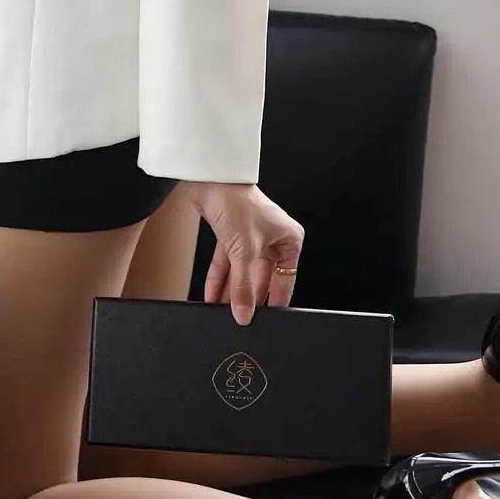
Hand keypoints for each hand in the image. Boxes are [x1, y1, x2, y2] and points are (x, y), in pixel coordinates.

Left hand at [182, 180, 303, 325]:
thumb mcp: (245, 251)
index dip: (274, 300)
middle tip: (240, 318)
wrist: (210, 179)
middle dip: (247, 297)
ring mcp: (251, 238)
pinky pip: (228, 264)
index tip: (265, 319)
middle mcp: (272, 239)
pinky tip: (213, 297)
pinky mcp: (231, 236)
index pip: (285, 279)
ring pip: (242, 273)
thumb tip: (244, 313)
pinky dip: (220, 279)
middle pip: (261, 278)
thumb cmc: (238, 202)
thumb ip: (244, 286)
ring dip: (231, 291)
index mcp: (289, 239)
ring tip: (223, 312)